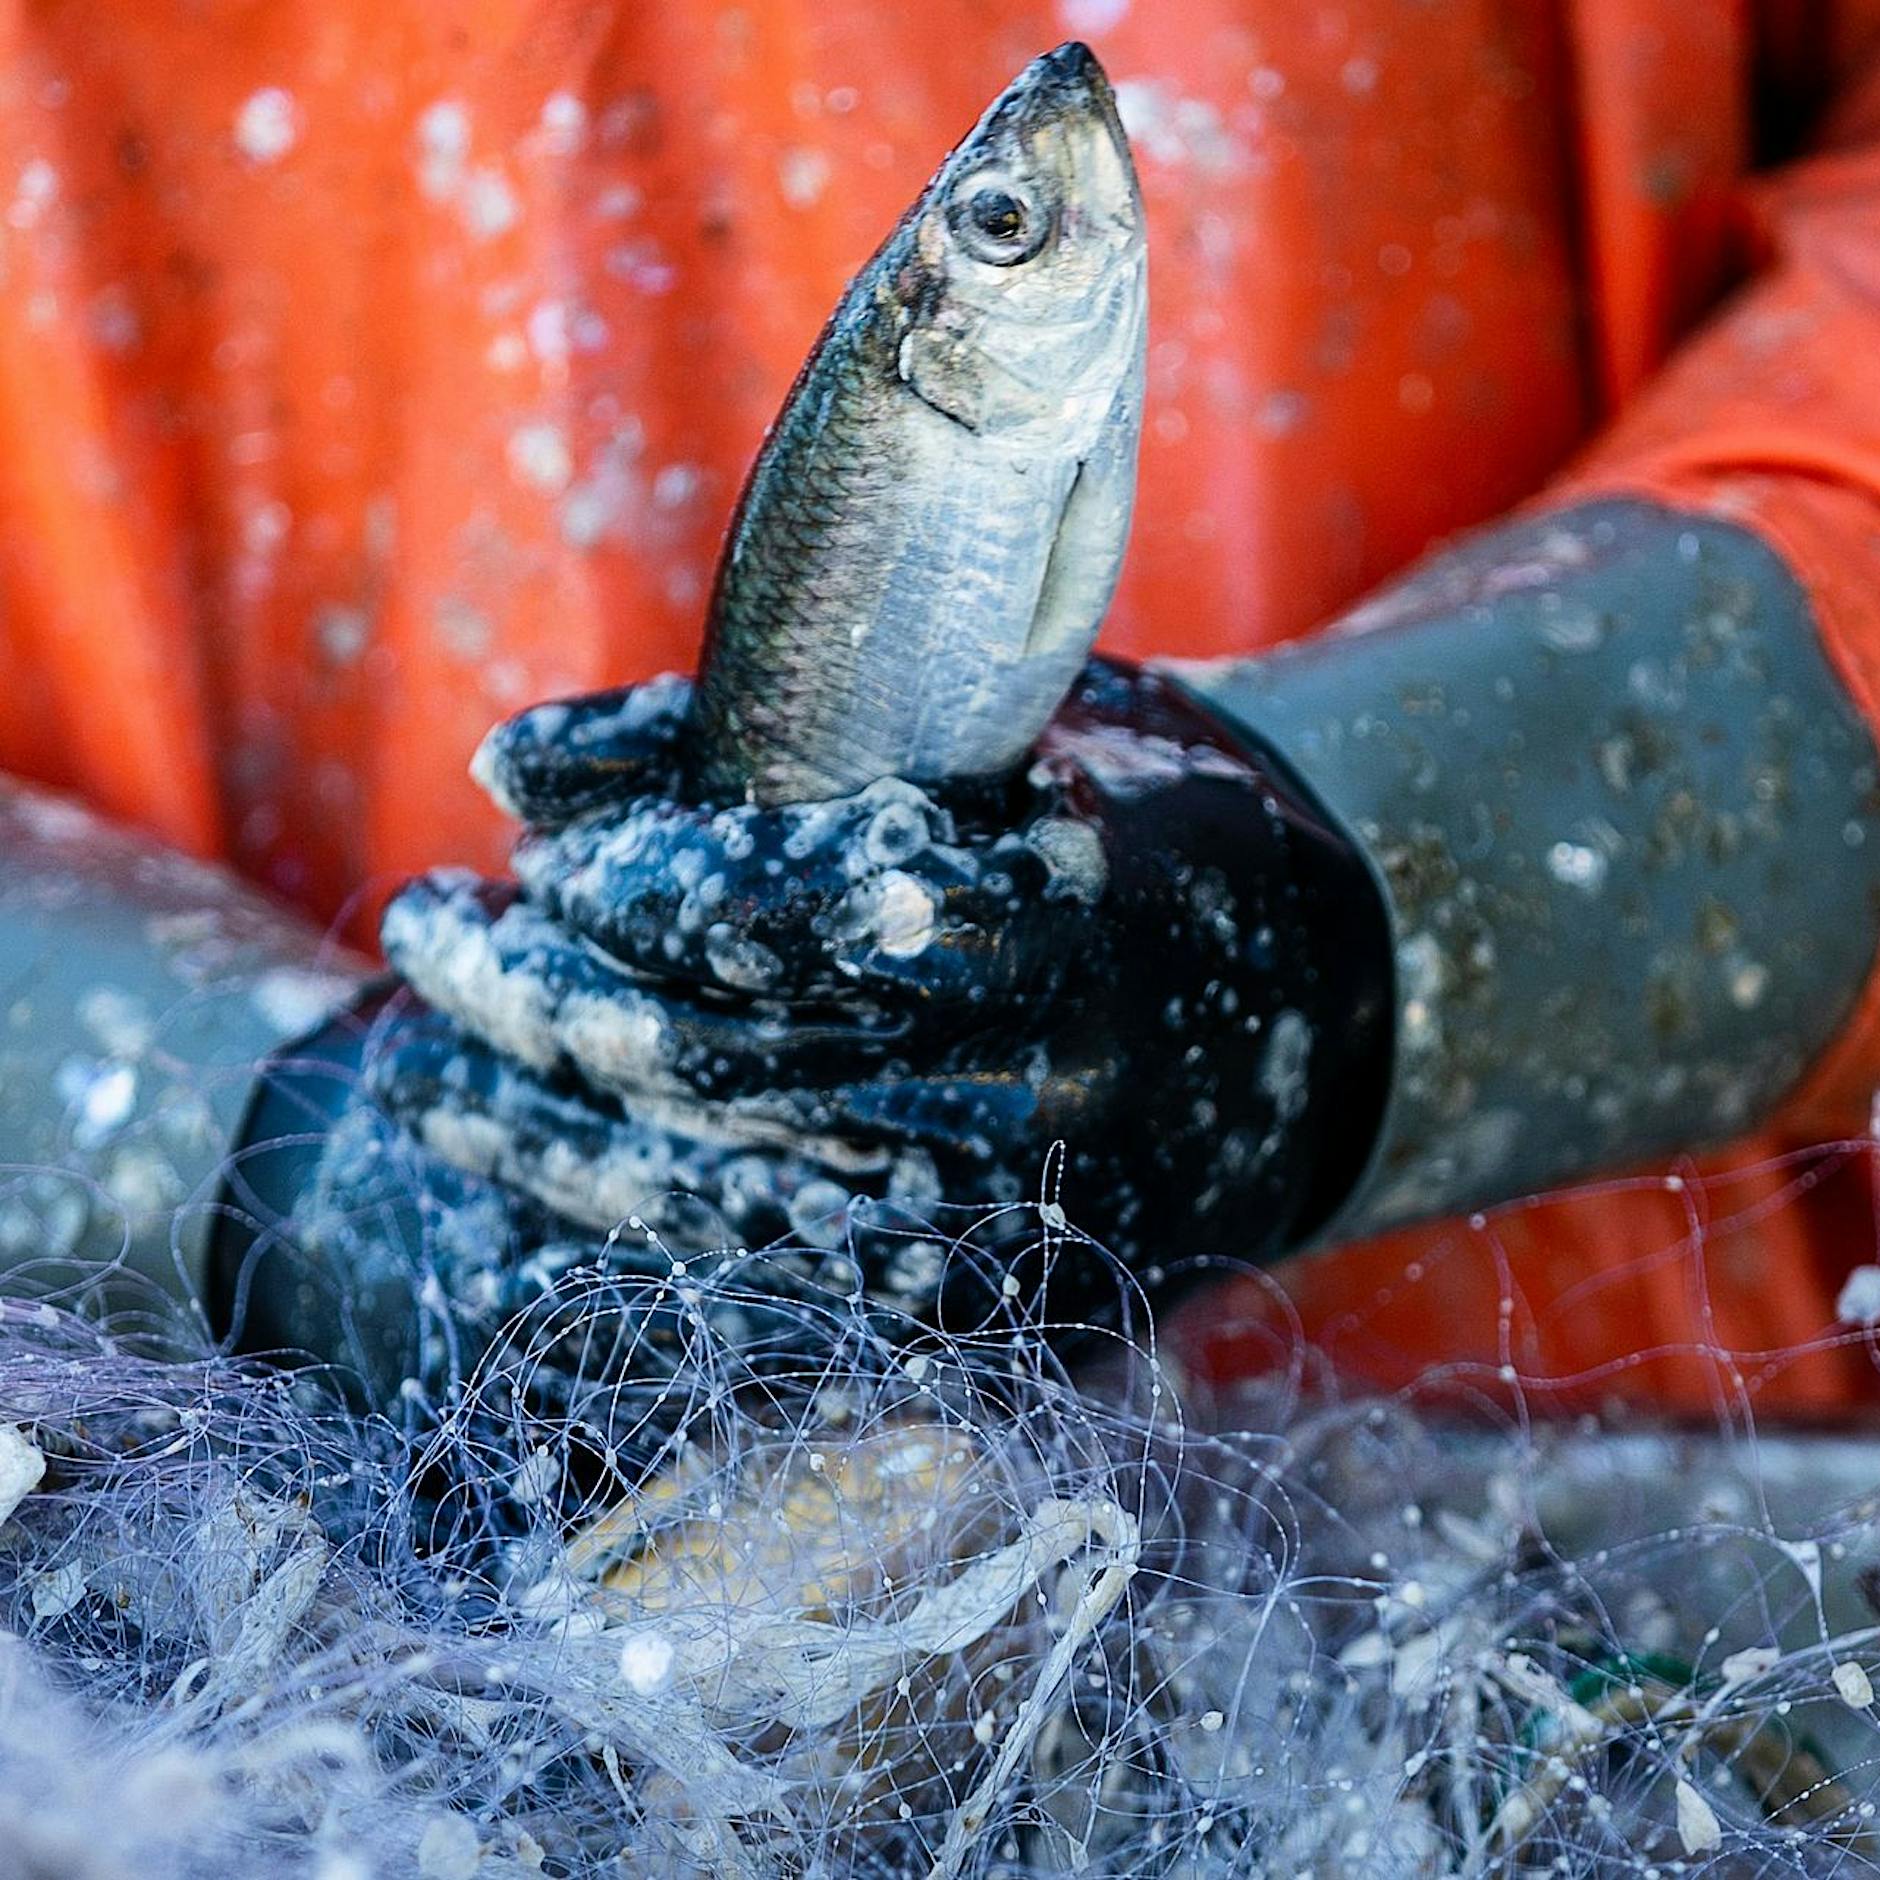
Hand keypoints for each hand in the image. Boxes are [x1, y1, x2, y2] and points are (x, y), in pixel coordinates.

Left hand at [373, 660, 1393, 1325]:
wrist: (1329, 1016)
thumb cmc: (1129, 831)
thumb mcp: (987, 732)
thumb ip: (756, 733)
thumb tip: (506, 767)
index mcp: (1063, 912)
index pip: (810, 906)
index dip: (652, 884)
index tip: (547, 859)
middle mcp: (1043, 1085)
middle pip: (728, 1065)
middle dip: (540, 1002)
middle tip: (428, 933)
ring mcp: (1019, 1220)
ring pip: (720, 1201)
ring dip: (543, 1136)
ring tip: (429, 1067)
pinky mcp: (991, 1308)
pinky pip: (769, 1298)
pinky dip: (630, 1244)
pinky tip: (530, 1189)